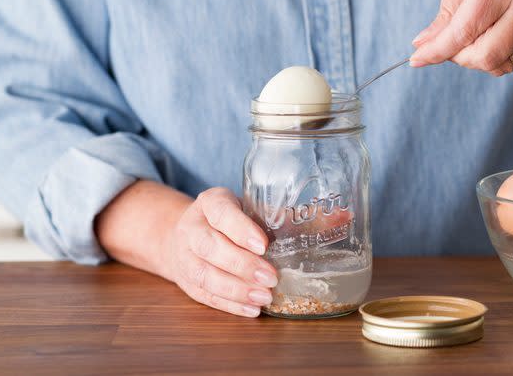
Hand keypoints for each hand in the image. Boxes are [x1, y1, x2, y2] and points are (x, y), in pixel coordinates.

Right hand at [160, 187, 277, 316]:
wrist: (190, 232)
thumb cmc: (231, 219)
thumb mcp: (249, 206)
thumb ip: (280, 215)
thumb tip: (329, 221)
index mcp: (210, 202)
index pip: (221, 212)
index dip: (241, 229)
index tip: (263, 245)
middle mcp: (191, 227)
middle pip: (209, 246)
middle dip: (242, 264)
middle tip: (271, 278)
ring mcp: (184, 255)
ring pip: (203, 274)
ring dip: (235, 289)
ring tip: (264, 297)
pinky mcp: (185, 281)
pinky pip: (204, 295)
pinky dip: (229, 304)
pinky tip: (251, 308)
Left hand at [410, 0, 512, 75]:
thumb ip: (448, 7)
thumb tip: (424, 42)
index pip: (463, 30)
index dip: (437, 51)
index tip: (418, 59)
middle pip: (483, 56)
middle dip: (458, 58)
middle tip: (452, 44)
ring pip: (499, 65)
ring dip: (477, 60)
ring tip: (474, 39)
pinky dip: (497, 57)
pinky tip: (497, 36)